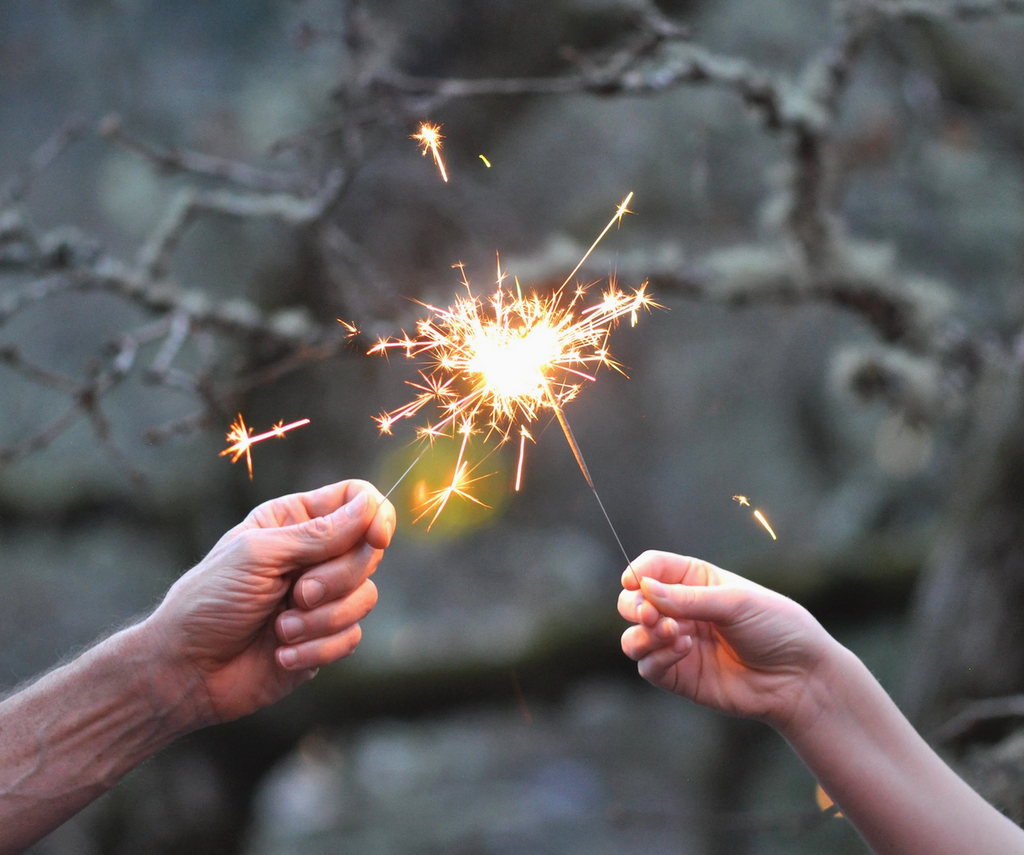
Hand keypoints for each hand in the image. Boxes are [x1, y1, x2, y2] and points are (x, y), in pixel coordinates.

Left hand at [143, 479, 394, 725]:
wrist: (186, 671)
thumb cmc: (210, 601)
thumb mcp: (260, 554)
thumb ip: (319, 533)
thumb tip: (371, 507)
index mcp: (295, 520)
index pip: (356, 500)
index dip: (376, 515)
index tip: (376, 537)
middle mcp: (314, 555)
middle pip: (369, 551)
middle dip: (337, 578)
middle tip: (298, 593)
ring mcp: (322, 598)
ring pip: (365, 597)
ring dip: (322, 619)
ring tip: (281, 629)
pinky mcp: (324, 638)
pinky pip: (352, 637)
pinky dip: (317, 648)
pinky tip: (281, 654)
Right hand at [619, 551, 837, 729]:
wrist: (801, 678)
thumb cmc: (777, 628)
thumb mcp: (736, 602)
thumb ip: (688, 599)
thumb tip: (644, 589)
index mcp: (695, 581)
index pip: (652, 568)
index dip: (637, 572)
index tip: (634, 581)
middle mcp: (681, 611)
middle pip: (633, 601)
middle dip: (634, 605)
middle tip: (650, 614)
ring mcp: (678, 644)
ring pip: (633, 638)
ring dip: (642, 634)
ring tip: (668, 632)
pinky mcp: (680, 676)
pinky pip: (648, 667)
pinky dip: (657, 657)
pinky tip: (684, 650)